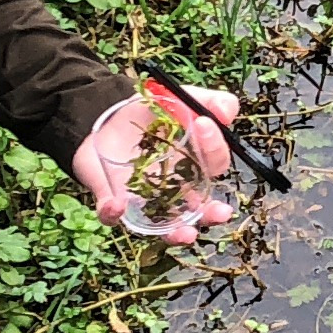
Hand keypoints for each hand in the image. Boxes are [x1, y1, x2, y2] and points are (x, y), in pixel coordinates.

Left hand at [72, 84, 235, 242]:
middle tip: (220, 211)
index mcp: (194, 163)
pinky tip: (116, 206)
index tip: (203, 124)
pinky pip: (113, 215)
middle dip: (212, 214)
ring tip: (184, 233)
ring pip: (166, 225)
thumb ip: (206, 101)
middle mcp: (175, 188)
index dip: (214, 146)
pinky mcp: (113, 201)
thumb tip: (228, 112)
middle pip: (200, 208)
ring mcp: (145, 199)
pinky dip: (114, 214)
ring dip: (176, 232)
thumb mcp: (177, 99)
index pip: (214, 162)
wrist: (104, 117)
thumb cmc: (147, 113)